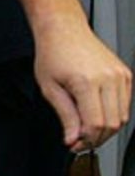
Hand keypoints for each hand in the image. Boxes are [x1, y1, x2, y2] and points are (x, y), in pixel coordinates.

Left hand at [34, 15, 131, 151]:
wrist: (64, 31)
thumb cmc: (53, 54)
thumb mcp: (50, 89)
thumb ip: (65, 116)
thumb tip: (72, 139)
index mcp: (87, 82)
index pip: (95, 124)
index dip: (85, 140)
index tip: (74, 145)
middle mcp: (109, 78)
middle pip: (112, 124)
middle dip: (96, 138)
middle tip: (79, 141)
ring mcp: (120, 76)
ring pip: (122, 117)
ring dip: (106, 129)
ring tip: (86, 128)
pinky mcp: (125, 75)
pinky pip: (125, 105)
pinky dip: (113, 115)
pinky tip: (95, 113)